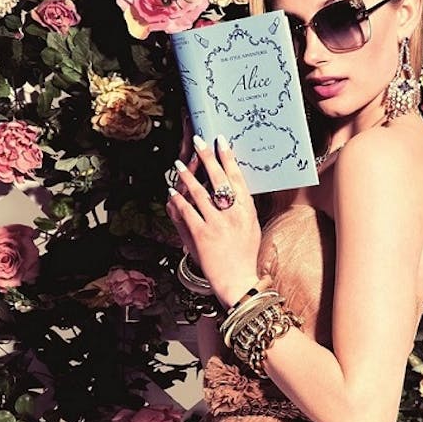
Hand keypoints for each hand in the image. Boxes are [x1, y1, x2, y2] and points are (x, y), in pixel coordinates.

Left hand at [166, 135, 261, 307]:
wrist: (238, 280)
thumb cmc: (244, 254)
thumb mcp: (251, 227)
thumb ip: (243, 207)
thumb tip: (235, 186)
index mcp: (247, 210)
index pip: (237, 177)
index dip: (228, 157)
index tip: (221, 141)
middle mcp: (234, 214)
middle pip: (218, 178)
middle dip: (207, 156)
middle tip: (198, 141)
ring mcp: (218, 224)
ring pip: (199, 192)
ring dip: (187, 175)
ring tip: (178, 163)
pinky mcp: (202, 234)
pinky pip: (187, 211)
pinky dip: (178, 199)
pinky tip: (171, 190)